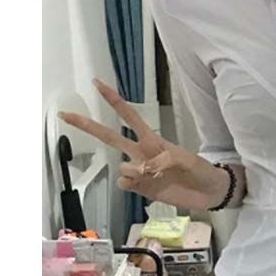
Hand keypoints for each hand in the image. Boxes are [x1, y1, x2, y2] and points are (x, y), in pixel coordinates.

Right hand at [57, 79, 227, 211]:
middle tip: (65, 114)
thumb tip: (147, 167)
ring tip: (152, 174)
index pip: (129, 116)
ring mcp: (140, 171)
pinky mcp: (141, 189)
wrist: (209, 193)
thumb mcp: (188, 159)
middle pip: (109, 137)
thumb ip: (166, 158)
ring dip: (132, 170)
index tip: (97, 83)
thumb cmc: (201, 170)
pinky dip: (129, 183)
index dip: (113, 100)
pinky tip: (141, 184)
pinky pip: (124, 183)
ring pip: (120, 166)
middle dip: (88, 125)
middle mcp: (141, 153)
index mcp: (152, 140)